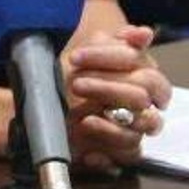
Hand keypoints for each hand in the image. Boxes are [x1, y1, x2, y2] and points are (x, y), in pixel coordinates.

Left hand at [65, 26, 171, 170]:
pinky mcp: (120, 152)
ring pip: (141, 129)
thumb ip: (116, 41)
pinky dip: (107, 154)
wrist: (45, 106)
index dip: (110, 58)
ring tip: (84, 120)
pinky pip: (128, 155)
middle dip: (109, 89)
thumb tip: (144, 33)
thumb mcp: (89, 53)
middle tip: (76, 85)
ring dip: (111, 126)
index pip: (139, 63)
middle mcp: (142, 102)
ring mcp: (132, 127)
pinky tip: (89, 152)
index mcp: (140, 74)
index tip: (76, 57)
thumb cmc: (70, 76)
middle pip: (142, 96)